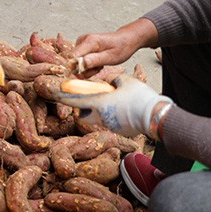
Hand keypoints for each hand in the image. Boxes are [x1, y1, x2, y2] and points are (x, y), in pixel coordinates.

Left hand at [56, 76, 172, 138]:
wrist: (157, 116)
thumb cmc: (140, 98)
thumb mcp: (124, 81)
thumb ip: (112, 80)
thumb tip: (109, 82)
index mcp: (99, 103)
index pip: (75, 100)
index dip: (63, 96)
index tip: (54, 93)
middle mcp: (101, 117)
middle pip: (83, 114)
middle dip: (83, 109)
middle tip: (91, 101)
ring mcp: (110, 126)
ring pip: (97, 119)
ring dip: (99, 112)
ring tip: (113, 104)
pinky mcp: (119, 131)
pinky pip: (110, 123)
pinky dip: (112, 117)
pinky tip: (124, 111)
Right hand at [73, 18, 156, 74]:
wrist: (126, 40)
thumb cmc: (121, 47)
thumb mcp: (111, 57)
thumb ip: (95, 60)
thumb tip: (80, 64)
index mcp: (89, 41)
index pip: (73, 56)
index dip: (78, 67)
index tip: (90, 71)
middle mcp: (82, 40)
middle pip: (74, 60)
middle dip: (85, 69)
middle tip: (99, 68)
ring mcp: (81, 43)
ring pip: (76, 61)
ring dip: (88, 68)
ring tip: (100, 65)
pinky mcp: (82, 46)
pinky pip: (80, 60)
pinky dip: (88, 65)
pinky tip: (98, 63)